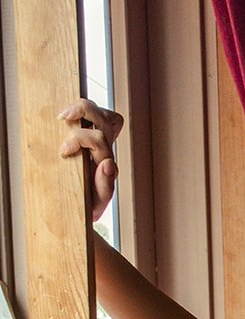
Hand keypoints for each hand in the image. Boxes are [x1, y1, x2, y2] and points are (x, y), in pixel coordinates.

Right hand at [58, 98, 123, 220]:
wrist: (80, 211)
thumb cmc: (88, 207)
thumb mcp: (96, 205)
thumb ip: (105, 187)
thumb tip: (108, 164)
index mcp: (107, 164)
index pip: (99, 139)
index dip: (81, 139)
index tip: (62, 150)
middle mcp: (106, 149)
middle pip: (104, 117)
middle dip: (83, 111)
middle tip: (63, 118)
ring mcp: (99, 140)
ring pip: (101, 112)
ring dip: (82, 107)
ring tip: (63, 115)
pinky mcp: (89, 136)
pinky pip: (93, 116)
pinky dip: (80, 110)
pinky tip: (65, 116)